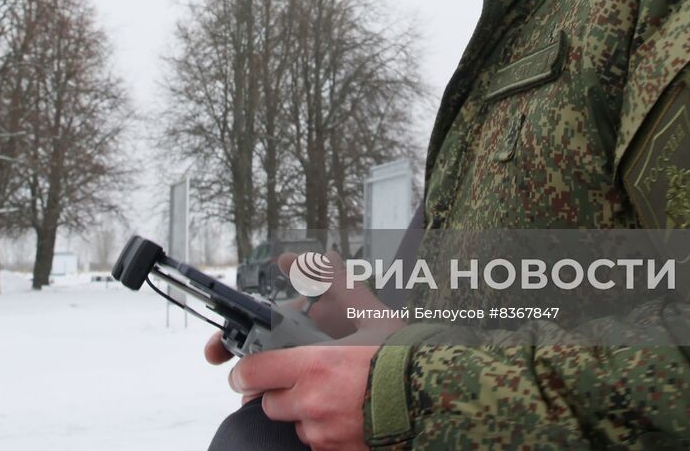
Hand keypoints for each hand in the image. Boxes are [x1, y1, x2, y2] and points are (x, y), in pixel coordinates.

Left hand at [202, 252, 404, 448]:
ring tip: (335, 397)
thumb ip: (326, 280)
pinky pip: (319, 446)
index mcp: (314, 366)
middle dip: (281, 391)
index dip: (247, 370)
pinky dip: (327, 434)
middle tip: (305, 379)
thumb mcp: (367, 312)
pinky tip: (350, 417)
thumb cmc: (405, 354)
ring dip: (306, 415)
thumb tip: (291, 257)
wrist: (442, 399)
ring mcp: (326, 435)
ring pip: (296, 426)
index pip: (252, 374)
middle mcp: (314, 404)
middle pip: (270, 404)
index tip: (250, 368)